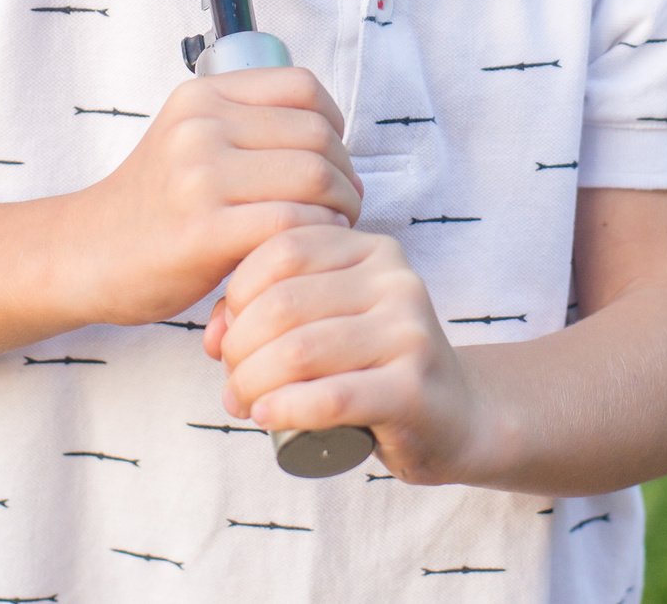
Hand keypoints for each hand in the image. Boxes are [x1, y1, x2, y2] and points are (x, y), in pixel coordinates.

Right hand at [64, 68, 362, 327]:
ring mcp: (199, 178)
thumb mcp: (191, 139)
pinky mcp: (202, 232)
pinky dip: (314, 239)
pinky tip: (301, 253)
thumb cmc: (153, 205)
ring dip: (339, 209)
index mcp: (202, 96)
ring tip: (326, 230)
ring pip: (314, 178)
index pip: (302, 87)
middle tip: (338, 206)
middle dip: (344, 175)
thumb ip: (250, 126)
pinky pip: (292, 224)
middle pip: (317, 136)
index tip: (330, 159)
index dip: (334, 124)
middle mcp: (200, 127)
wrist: (84, 253)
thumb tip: (336, 142)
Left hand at [204, 226, 504, 484]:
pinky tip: (267, 417)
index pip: (283, 248)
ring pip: (300, 350)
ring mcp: (409, 332)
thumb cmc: (372, 368)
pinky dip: (286, 408)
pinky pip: (331, 397)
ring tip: (243, 403)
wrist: (453, 418)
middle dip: (239, 347)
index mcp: (372, 250)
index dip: (238, 291)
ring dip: (253, 382)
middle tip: (232, 382)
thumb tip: (213, 335)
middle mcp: (395, 281)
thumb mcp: (327, 322)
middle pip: (284, 303)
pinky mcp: (413, 389)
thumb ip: (268, 311)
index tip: (227, 334)